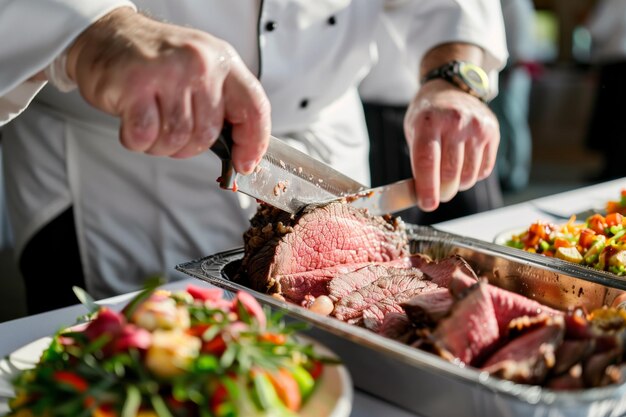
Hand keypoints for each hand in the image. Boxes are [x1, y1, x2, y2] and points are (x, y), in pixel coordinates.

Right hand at [66, 7, 269, 173]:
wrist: (106, 35)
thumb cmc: (156, 62)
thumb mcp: (201, 72)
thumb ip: (224, 106)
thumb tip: (241, 154)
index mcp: (223, 61)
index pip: (254, 109)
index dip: (253, 144)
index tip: (244, 164)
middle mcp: (200, 63)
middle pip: (209, 134)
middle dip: (189, 146)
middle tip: (171, 130)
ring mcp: (168, 72)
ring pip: (178, 138)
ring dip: (161, 144)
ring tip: (151, 122)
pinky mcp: (135, 84)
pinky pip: (145, 135)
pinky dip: (137, 140)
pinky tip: (133, 121)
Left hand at [404, 79, 499, 210]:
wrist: (450, 89)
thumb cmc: (427, 117)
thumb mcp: (413, 133)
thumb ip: (418, 164)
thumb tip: (424, 197)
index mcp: (428, 122)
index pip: (427, 162)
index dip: (427, 188)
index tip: (427, 205)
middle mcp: (454, 122)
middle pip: (450, 173)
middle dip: (442, 191)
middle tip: (437, 194)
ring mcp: (476, 126)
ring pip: (468, 176)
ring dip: (458, 184)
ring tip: (450, 174)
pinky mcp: (492, 132)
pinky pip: (484, 170)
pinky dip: (473, 175)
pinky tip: (464, 162)